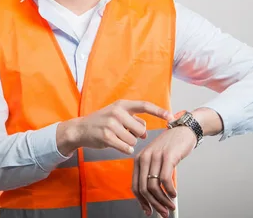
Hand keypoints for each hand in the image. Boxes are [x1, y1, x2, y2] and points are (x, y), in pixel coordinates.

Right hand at [57, 100, 173, 155]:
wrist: (80, 129)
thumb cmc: (102, 122)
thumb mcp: (117, 116)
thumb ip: (133, 121)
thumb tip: (146, 133)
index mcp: (122, 104)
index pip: (145, 105)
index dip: (159, 111)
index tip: (171, 116)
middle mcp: (117, 112)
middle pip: (141, 129)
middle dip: (137, 135)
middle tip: (125, 133)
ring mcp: (111, 124)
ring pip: (133, 140)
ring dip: (128, 142)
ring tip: (117, 137)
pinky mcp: (106, 136)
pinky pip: (125, 147)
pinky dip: (125, 149)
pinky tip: (117, 145)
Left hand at [132, 127, 196, 216]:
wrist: (183, 130)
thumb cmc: (171, 146)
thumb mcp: (156, 159)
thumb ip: (152, 174)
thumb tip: (154, 198)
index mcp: (139, 160)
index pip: (135, 186)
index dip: (142, 202)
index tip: (149, 211)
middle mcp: (144, 158)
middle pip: (144, 189)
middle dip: (154, 204)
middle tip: (163, 212)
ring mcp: (155, 157)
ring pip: (154, 186)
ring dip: (163, 200)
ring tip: (170, 206)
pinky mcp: (167, 156)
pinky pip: (165, 180)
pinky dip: (170, 191)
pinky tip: (174, 194)